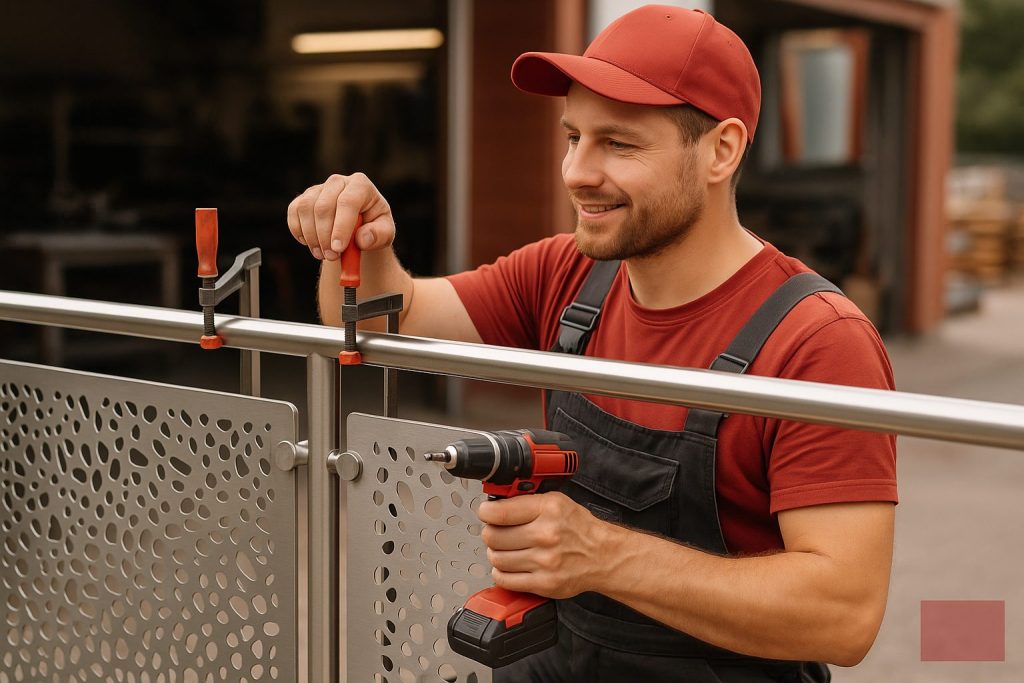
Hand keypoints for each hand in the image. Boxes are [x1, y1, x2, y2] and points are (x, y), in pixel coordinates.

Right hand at [286, 173, 395, 260]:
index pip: (347, 202)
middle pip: (323, 207)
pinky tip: (311, 244)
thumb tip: (363, 238)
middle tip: (332, 257)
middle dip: (325, 236)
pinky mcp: (303, 198)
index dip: (341, 226)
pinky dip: (298, 231)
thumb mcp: (385, 233)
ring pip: (306, 209)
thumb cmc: (374, 228)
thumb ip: (379, 235)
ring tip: (323, 254)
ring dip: (312, 237)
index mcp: (361, 185)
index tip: (338, 248)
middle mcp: (338, 182)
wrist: (358, 228)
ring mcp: (318, 188)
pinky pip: (294, 212)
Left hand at [478, 492, 608, 598]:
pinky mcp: (544, 583)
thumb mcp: (557, 502)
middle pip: (493, 537)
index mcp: (548, 509)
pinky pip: (505, 579)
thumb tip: (496, 504)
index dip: (486, 513)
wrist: (603, 555)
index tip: (486, 514)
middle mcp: (546, 535)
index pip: (499, 513)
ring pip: (496, 558)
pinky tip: (511, 566)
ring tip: (506, 550)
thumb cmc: (579, 528)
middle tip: (497, 532)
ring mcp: (545, 562)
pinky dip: (502, 573)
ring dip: (496, 554)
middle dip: (491, 534)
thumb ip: (526, 501)